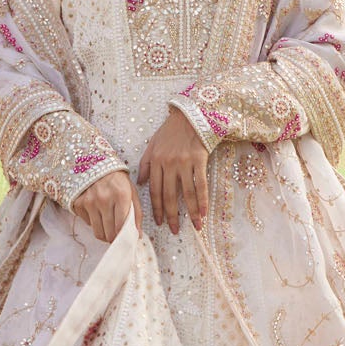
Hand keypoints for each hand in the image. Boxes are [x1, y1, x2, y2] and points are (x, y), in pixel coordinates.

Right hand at [71, 169, 140, 243]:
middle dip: (114, 238)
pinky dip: (94, 222)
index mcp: (121, 195)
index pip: (121, 227)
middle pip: (109, 234)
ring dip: (104, 233)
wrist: (96, 164)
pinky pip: (88, 223)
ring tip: (108, 226)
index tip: (126, 239)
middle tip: (117, 235)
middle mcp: (103, 199)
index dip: (124, 237)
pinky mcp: (78, 203)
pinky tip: (98, 213)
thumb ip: (136, 214)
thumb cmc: (118, 181)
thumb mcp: (132, 192)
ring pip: (97, 232)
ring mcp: (89, 201)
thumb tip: (138, 235)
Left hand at [137, 106, 209, 233]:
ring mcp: (184, 162)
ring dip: (190, 212)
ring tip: (195, 226)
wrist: (191, 114)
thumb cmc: (171, 130)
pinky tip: (203, 211)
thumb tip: (141, 183)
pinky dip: (202, 200)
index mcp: (155, 161)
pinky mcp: (199, 159)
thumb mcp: (152, 144)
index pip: (154, 191)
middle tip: (175, 231)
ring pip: (186, 193)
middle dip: (172, 216)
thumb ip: (146, 164)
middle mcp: (168, 164)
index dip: (156, 209)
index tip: (159, 223)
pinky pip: (201, 184)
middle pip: (169, 196)